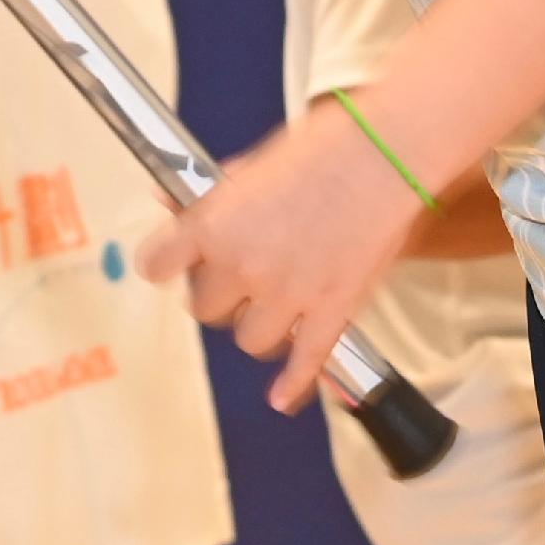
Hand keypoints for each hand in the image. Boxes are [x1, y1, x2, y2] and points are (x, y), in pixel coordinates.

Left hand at [132, 103, 430, 413]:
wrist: (386, 153)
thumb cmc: (320, 147)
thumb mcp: (250, 165)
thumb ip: (209, 196)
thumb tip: (166, 197)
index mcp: (213, 225)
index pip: (158, 265)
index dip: (165, 264)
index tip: (171, 264)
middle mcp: (242, 266)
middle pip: (205, 308)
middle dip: (219, 294)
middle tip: (237, 276)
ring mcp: (287, 295)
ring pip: (249, 340)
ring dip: (256, 327)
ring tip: (271, 307)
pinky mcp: (330, 313)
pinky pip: (303, 362)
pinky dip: (292, 383)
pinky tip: (281, 397)